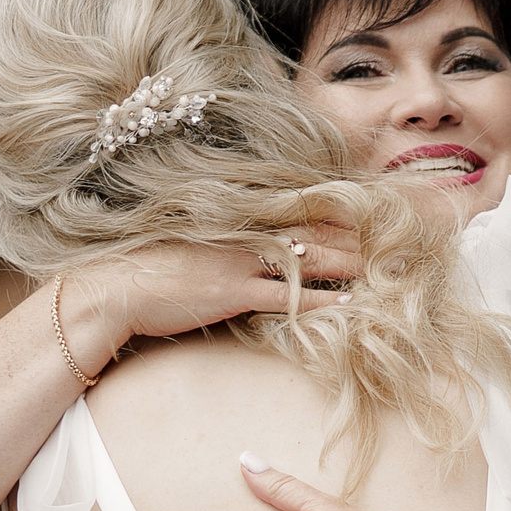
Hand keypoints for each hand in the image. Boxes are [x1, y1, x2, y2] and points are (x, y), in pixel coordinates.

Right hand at [63, 224, 362, 357]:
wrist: (111, 288)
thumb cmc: (146, 267)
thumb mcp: (189, 241)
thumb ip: (225, 238)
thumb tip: (254, 243)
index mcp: (235, 216)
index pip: (299, 207)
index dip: (339, 211)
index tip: (374, 211)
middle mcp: (243, 232)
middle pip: (315, 228)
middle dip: (360, 235)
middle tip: (400, 239)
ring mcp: (239, 261)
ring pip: (310, 258)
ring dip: (352, 263)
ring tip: (389, 268)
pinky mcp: (232, 292)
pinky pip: (287, 296)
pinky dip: (320, 299)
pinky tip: (349, 303)